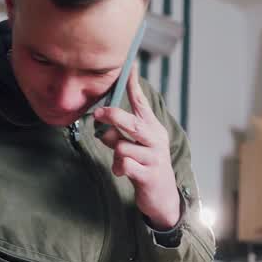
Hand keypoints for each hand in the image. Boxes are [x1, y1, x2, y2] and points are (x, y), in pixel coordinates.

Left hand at [94, 75, 180, 229]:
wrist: (162, 197)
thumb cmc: (144, 166)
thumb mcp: (133, 148)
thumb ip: (118, 136)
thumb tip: (101, 129)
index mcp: (153, 128)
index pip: (141, 103)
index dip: (133, 84)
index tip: (129, 65)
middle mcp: (156, 139)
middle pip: (132, 123)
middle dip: (114, 116)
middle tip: (98, 113)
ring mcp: (155, 157)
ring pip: (123, 147)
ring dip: (115, 154)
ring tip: (121, 162)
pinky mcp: (149, 175)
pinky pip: (124, 164)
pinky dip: (119, 168)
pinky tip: (124, 173)